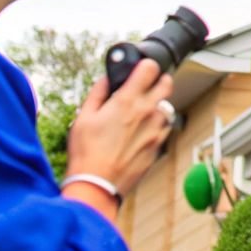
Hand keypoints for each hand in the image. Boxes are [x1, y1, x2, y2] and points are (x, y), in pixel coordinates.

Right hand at [65, 58, 173, 196]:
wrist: (98, 185)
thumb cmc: (87, 152)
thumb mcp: (83, 117)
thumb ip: (97, 93)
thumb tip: (105, 79)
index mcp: (127, 100)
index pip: (150, 68)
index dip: (145, 65)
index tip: (140, 69)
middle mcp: (147, 112)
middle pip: (167, 83)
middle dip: (158, 81)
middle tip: (145, 87)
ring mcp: (156, 130)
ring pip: (166, 107)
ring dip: (156, 106)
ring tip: (138, 115)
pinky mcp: (159, 146)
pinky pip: (164, 128)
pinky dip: (156, 126)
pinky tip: (140, 133)